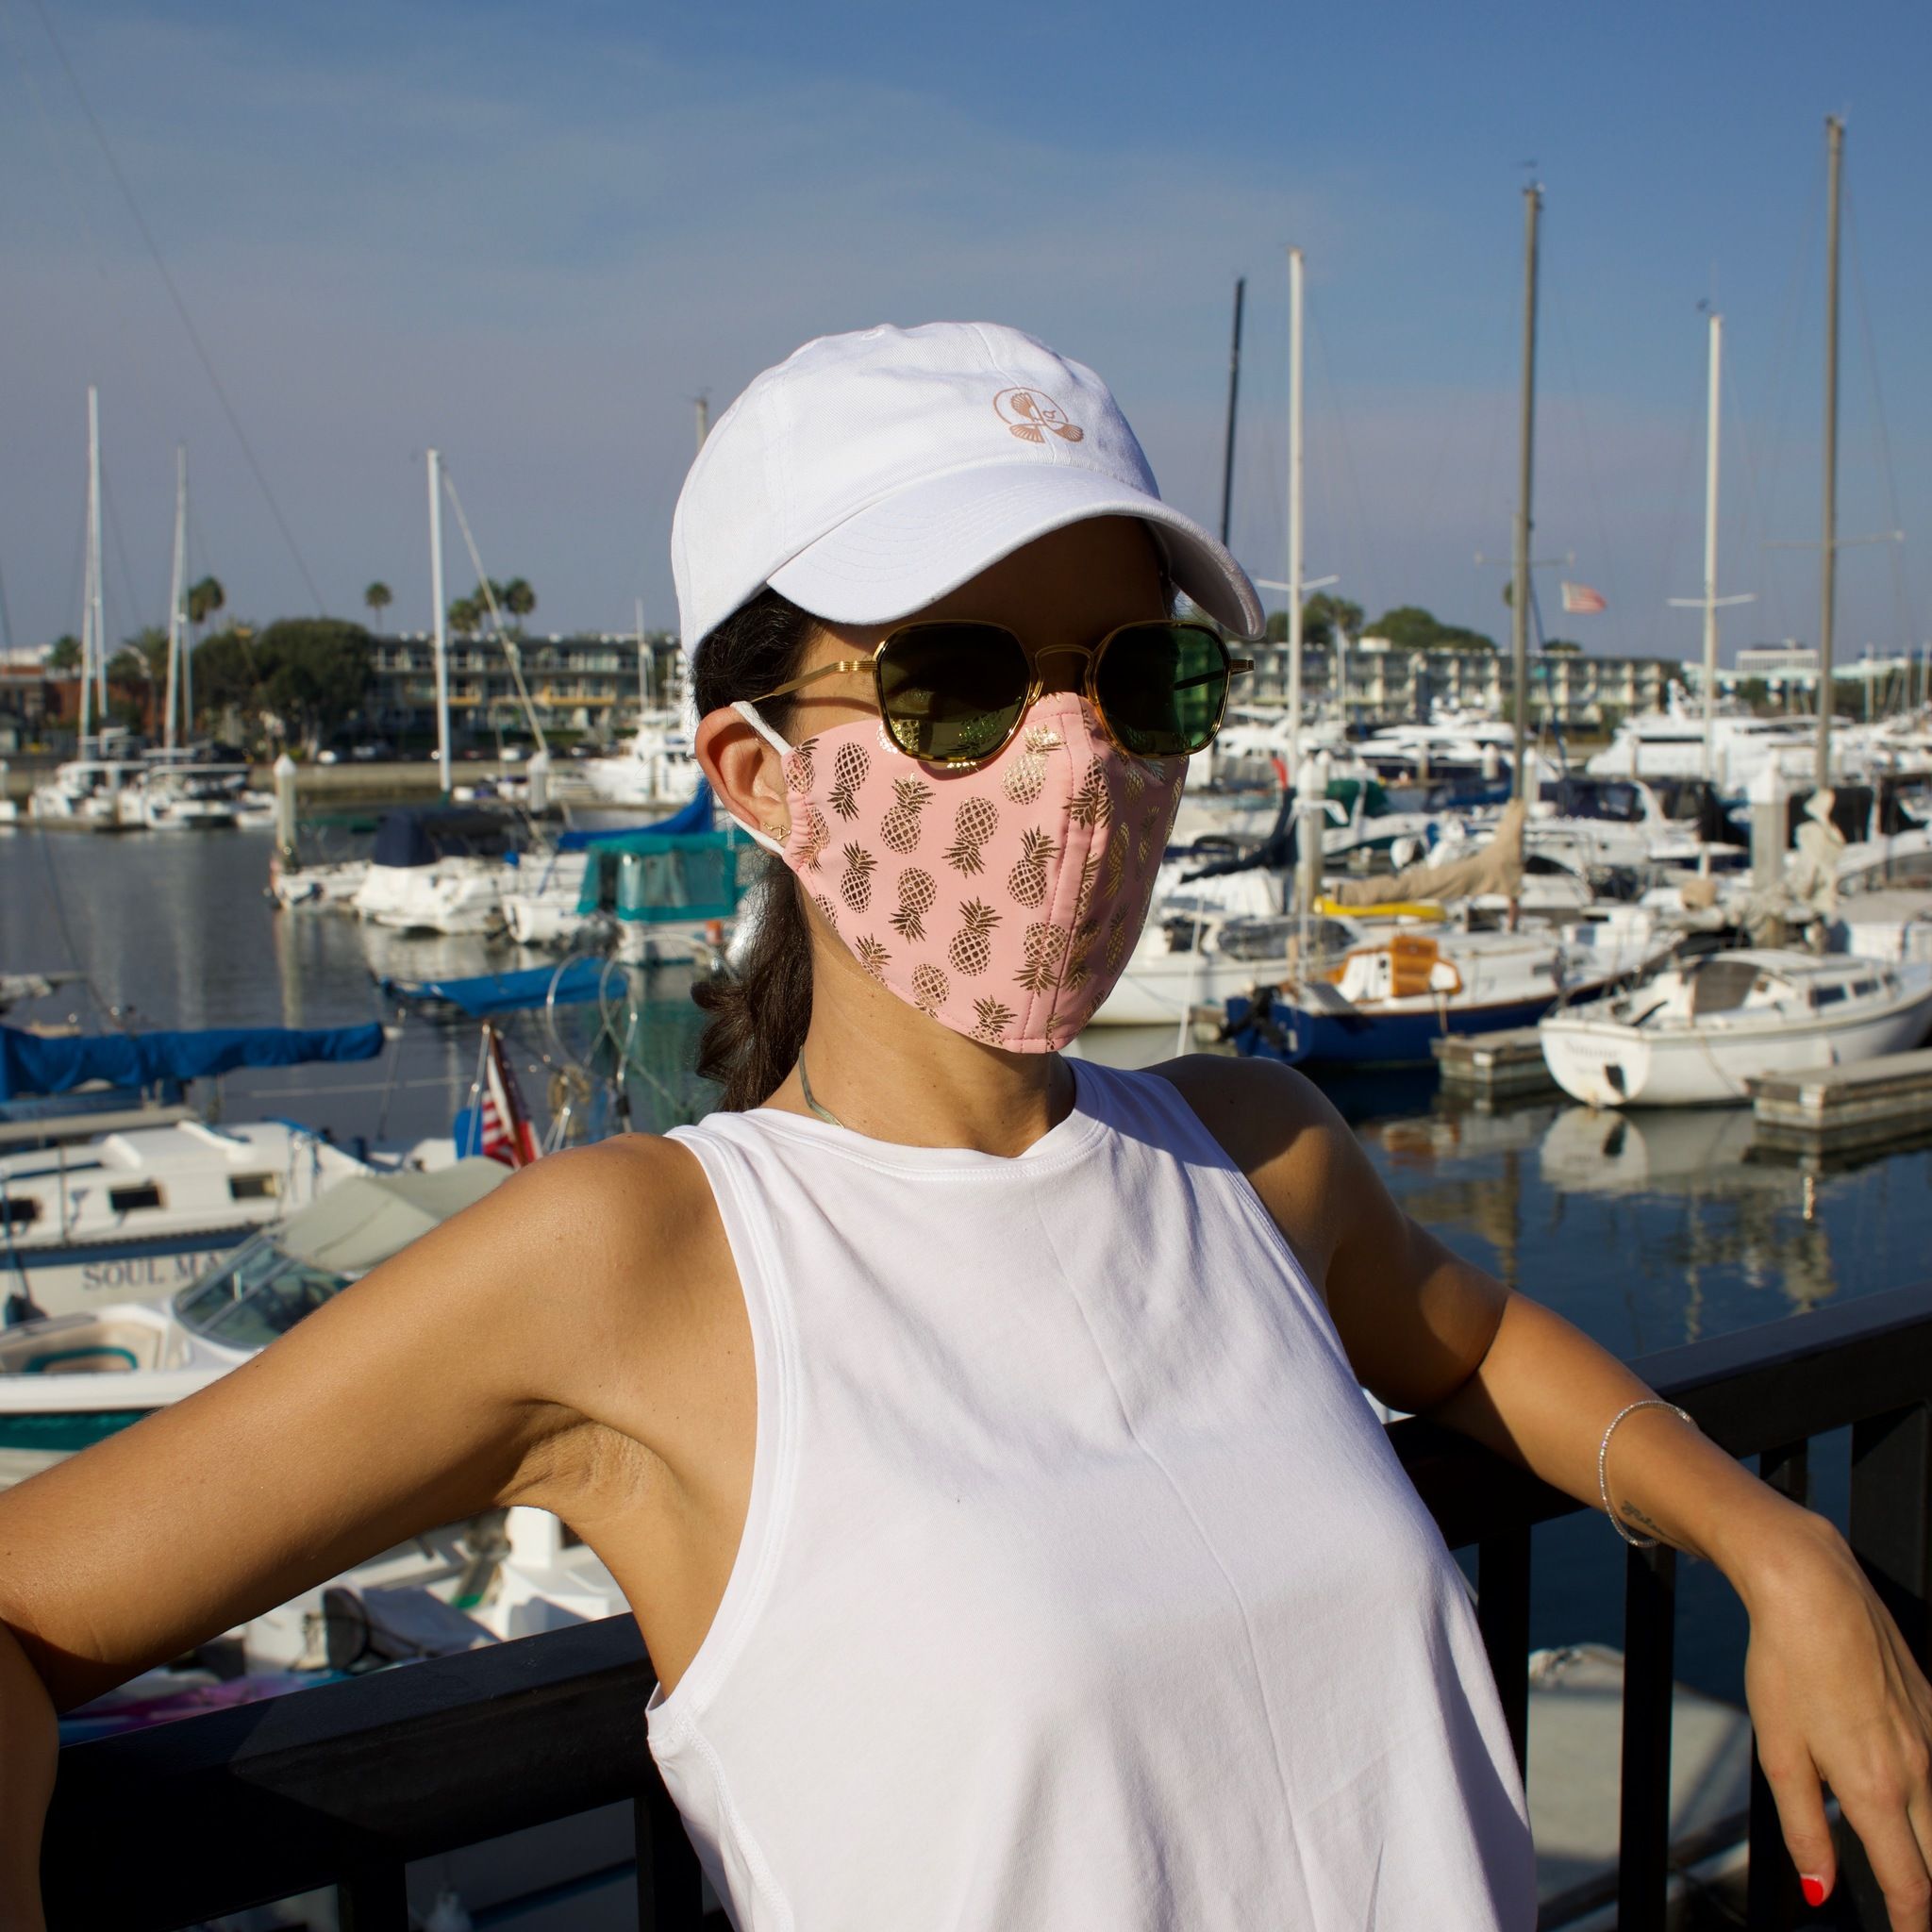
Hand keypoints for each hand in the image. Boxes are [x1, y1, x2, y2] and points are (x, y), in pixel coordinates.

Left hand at [1742, 1512, 1931, 1929]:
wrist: (1813, 1589)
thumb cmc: (1785, 1665)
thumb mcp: (1779, 1752)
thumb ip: (1804, 1829)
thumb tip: (1818, 1891)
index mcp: (1875, 1787)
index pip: (1910, 1882)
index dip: (1912, 1924)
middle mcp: (1918, 1768)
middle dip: (1927, 1892)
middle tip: (1908, 1909)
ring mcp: (1931, 1737)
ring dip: (1927, 1843)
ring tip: (1902, 1858)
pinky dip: (1927, 1796)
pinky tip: (1903, 1792)